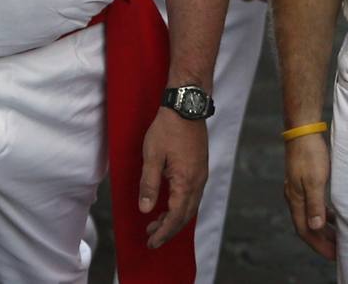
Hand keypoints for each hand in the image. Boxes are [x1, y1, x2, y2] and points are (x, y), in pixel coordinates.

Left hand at [139, 107, 207, 248]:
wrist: (186, 105)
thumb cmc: (167, 128)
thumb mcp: (152, 156)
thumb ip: (149, 185)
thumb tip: (146, 210)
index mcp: (186, 181)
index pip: (176, 217)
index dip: (164, 232)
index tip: (152, 243)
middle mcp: (198, 181)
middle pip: (185, 216)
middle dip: (168, 229)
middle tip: (151, 236)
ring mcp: (201, 174)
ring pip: (190, 206)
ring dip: (174, 218)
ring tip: (155, 222)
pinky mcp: (200, 167)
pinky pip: (193, 195)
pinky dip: (181, 205)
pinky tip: (169, 203)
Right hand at [283, 132, 336, 259]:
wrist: (302, 130)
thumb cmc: (309, 154)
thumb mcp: (315, 180)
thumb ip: (315, 205)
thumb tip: (315, 227)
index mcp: (295, 198)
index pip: (304, 230)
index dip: (319, 245)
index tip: (334, 255)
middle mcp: (294, 196)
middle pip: (307, 226)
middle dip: (323, 240)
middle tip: (340, 251)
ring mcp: (298, 189)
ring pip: (311, 216)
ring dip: (324, 229)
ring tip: (340, 237)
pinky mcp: (304, 181)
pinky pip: (314, 205)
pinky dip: (324, 215)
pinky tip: (335, 216)